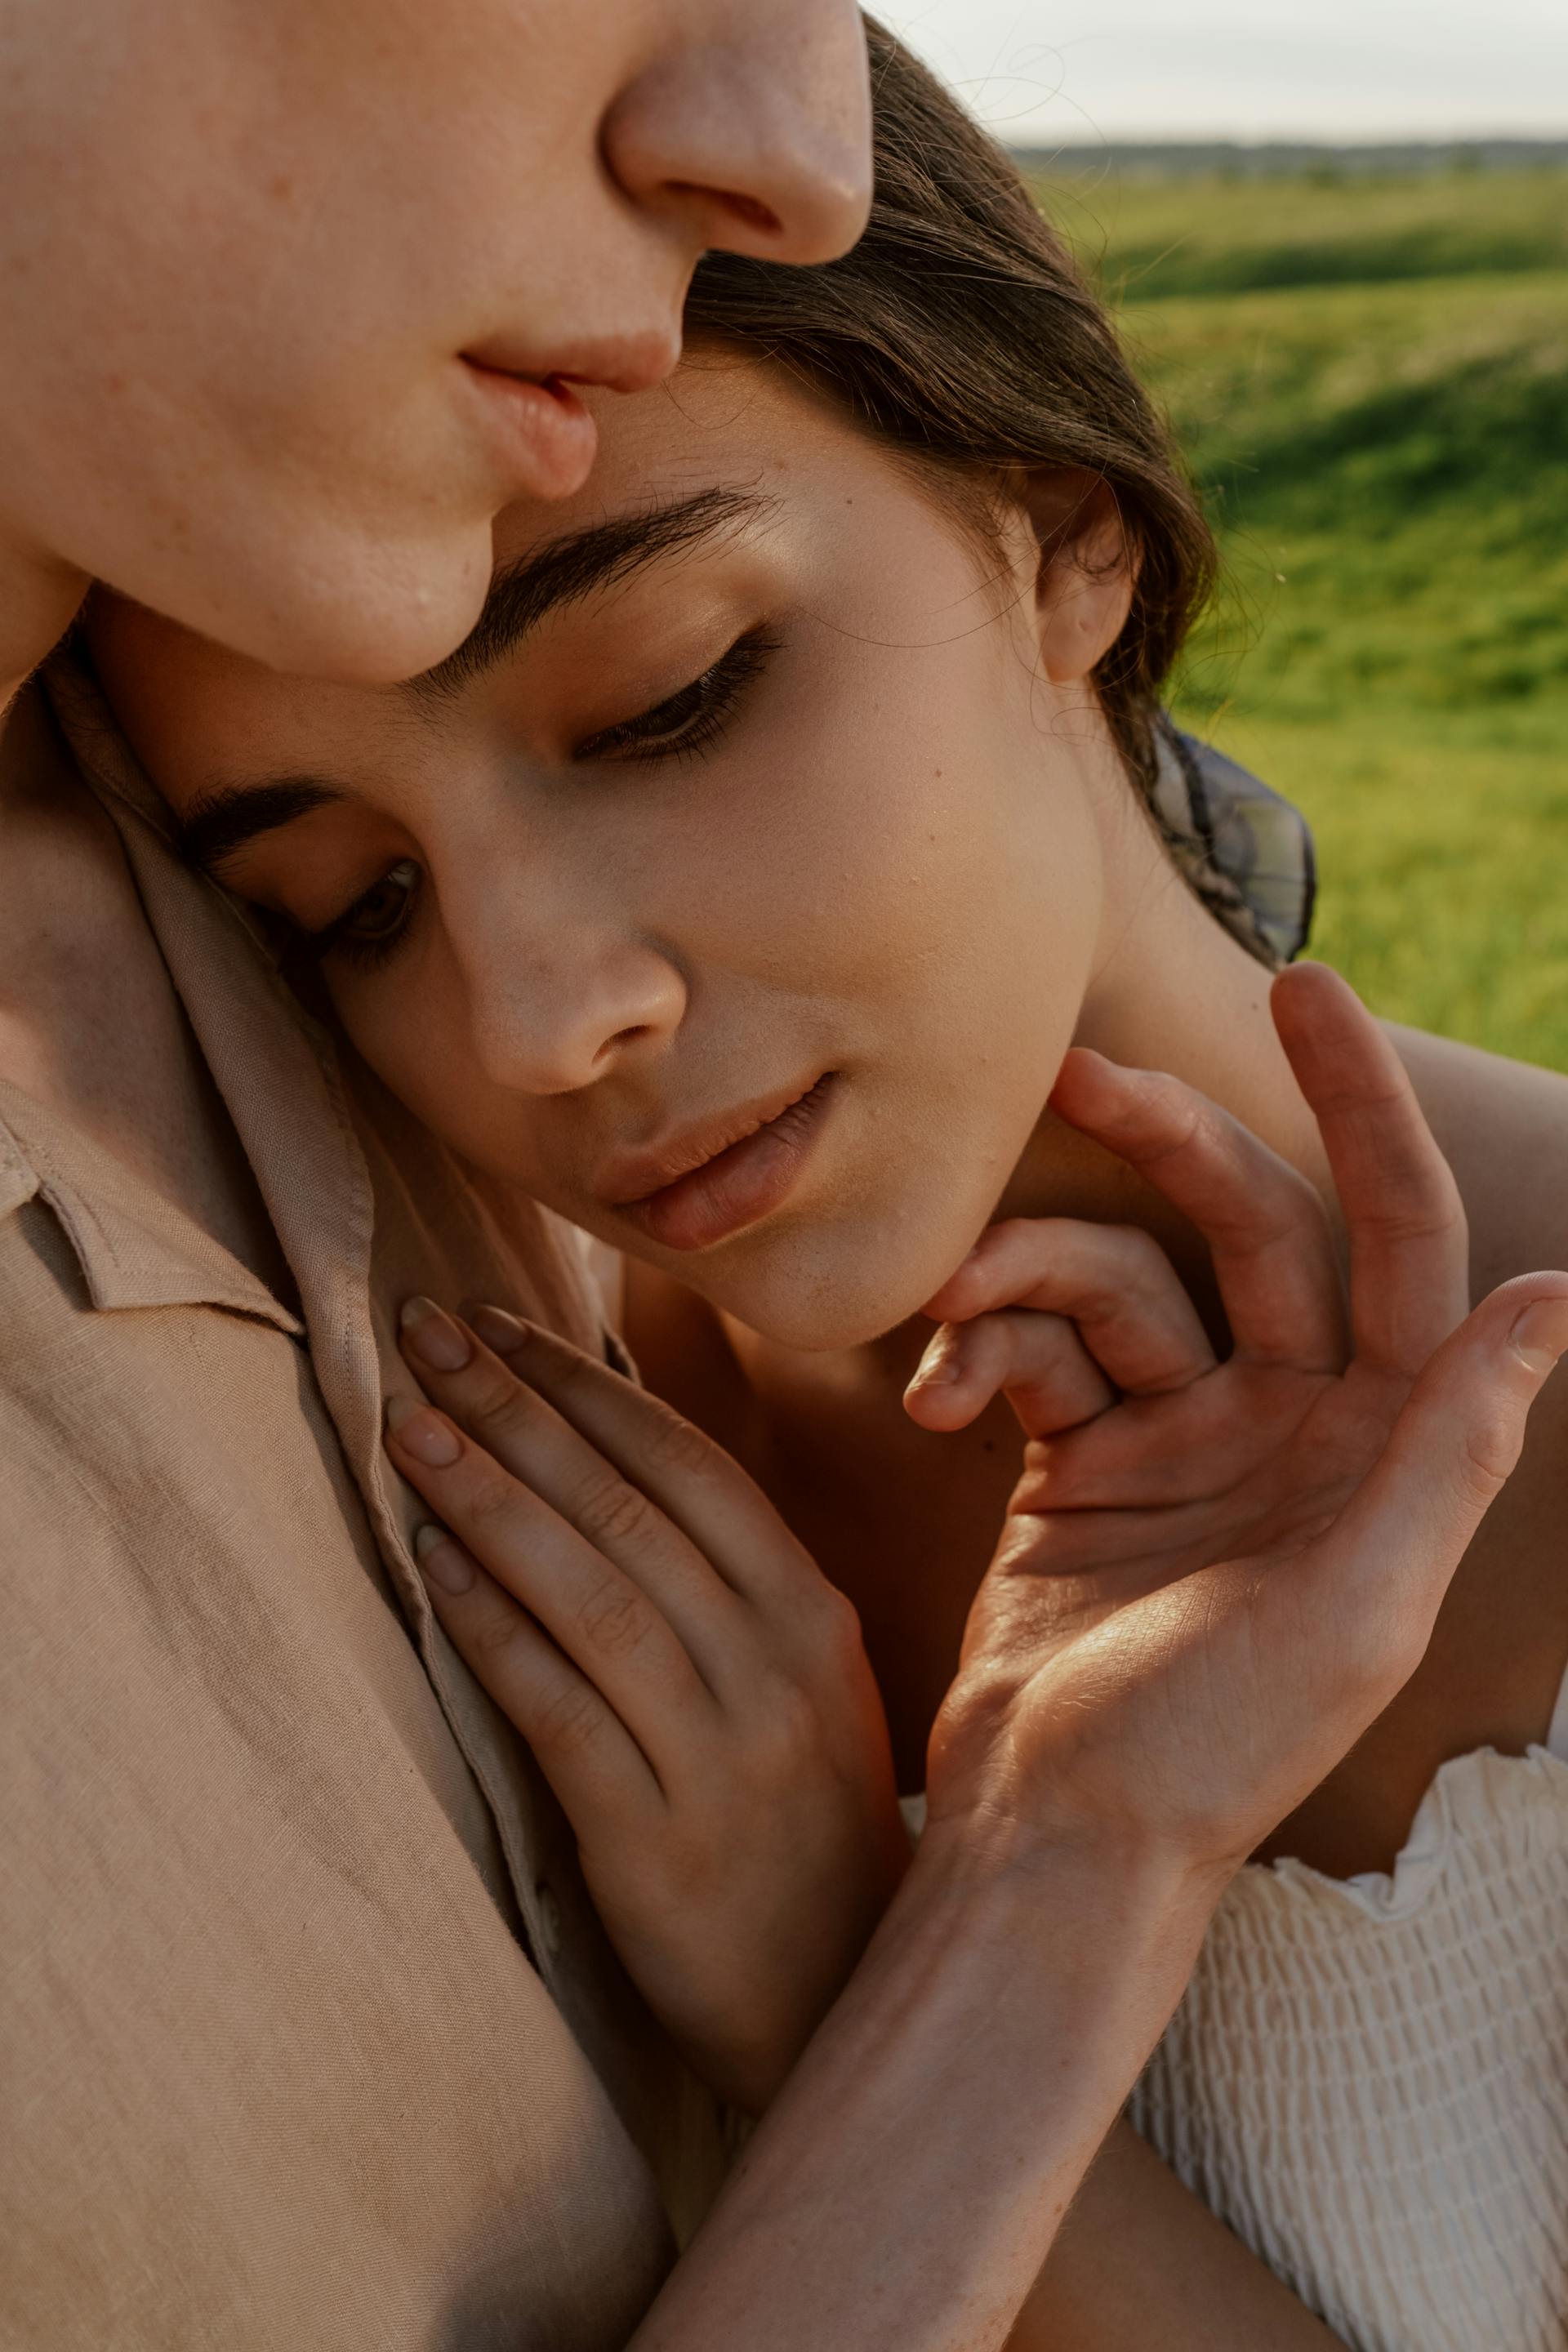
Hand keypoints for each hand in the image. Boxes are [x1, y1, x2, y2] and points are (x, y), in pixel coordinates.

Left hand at [384, 1301, 906, 2113]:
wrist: (843, 1995)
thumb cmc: (798, 1824)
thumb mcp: (800, 1684)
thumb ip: (724, 1583)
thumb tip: (595, 1461)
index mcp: (809, 1609)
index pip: (684, 1461)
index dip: (582, 1384)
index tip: (495, 1324)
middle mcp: (773, 1662)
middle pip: (626, 1503)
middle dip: (515, 1407)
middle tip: (425, 1332)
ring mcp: (721, 1750)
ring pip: (590, 1588)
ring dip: (490, 1496)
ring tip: (409, 1427)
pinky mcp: (656, 1839)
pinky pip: (561, 1707)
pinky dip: (493, 1627)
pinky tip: (433, 1565)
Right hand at [907, 964, 1567, 1878]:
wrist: (1054, 1833)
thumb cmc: (1217, 1747)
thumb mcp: (1360, 1607)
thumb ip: (1450, 1449)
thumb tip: (1559, 1298)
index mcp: (1378, 1445)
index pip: (1396, 1239)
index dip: (1363, 1109)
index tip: (1303, 986)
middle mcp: (1291, 1422)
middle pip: (1244, 1227)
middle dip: (1166, 1141)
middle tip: (1080, 1075)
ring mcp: (1181, 1433)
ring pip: (1111, 1280)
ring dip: (1025, 1276)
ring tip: (947, 1310)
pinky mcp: (1078, 1456)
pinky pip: (1032, 1350)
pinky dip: (979, 1351)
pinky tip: (935, 1401)